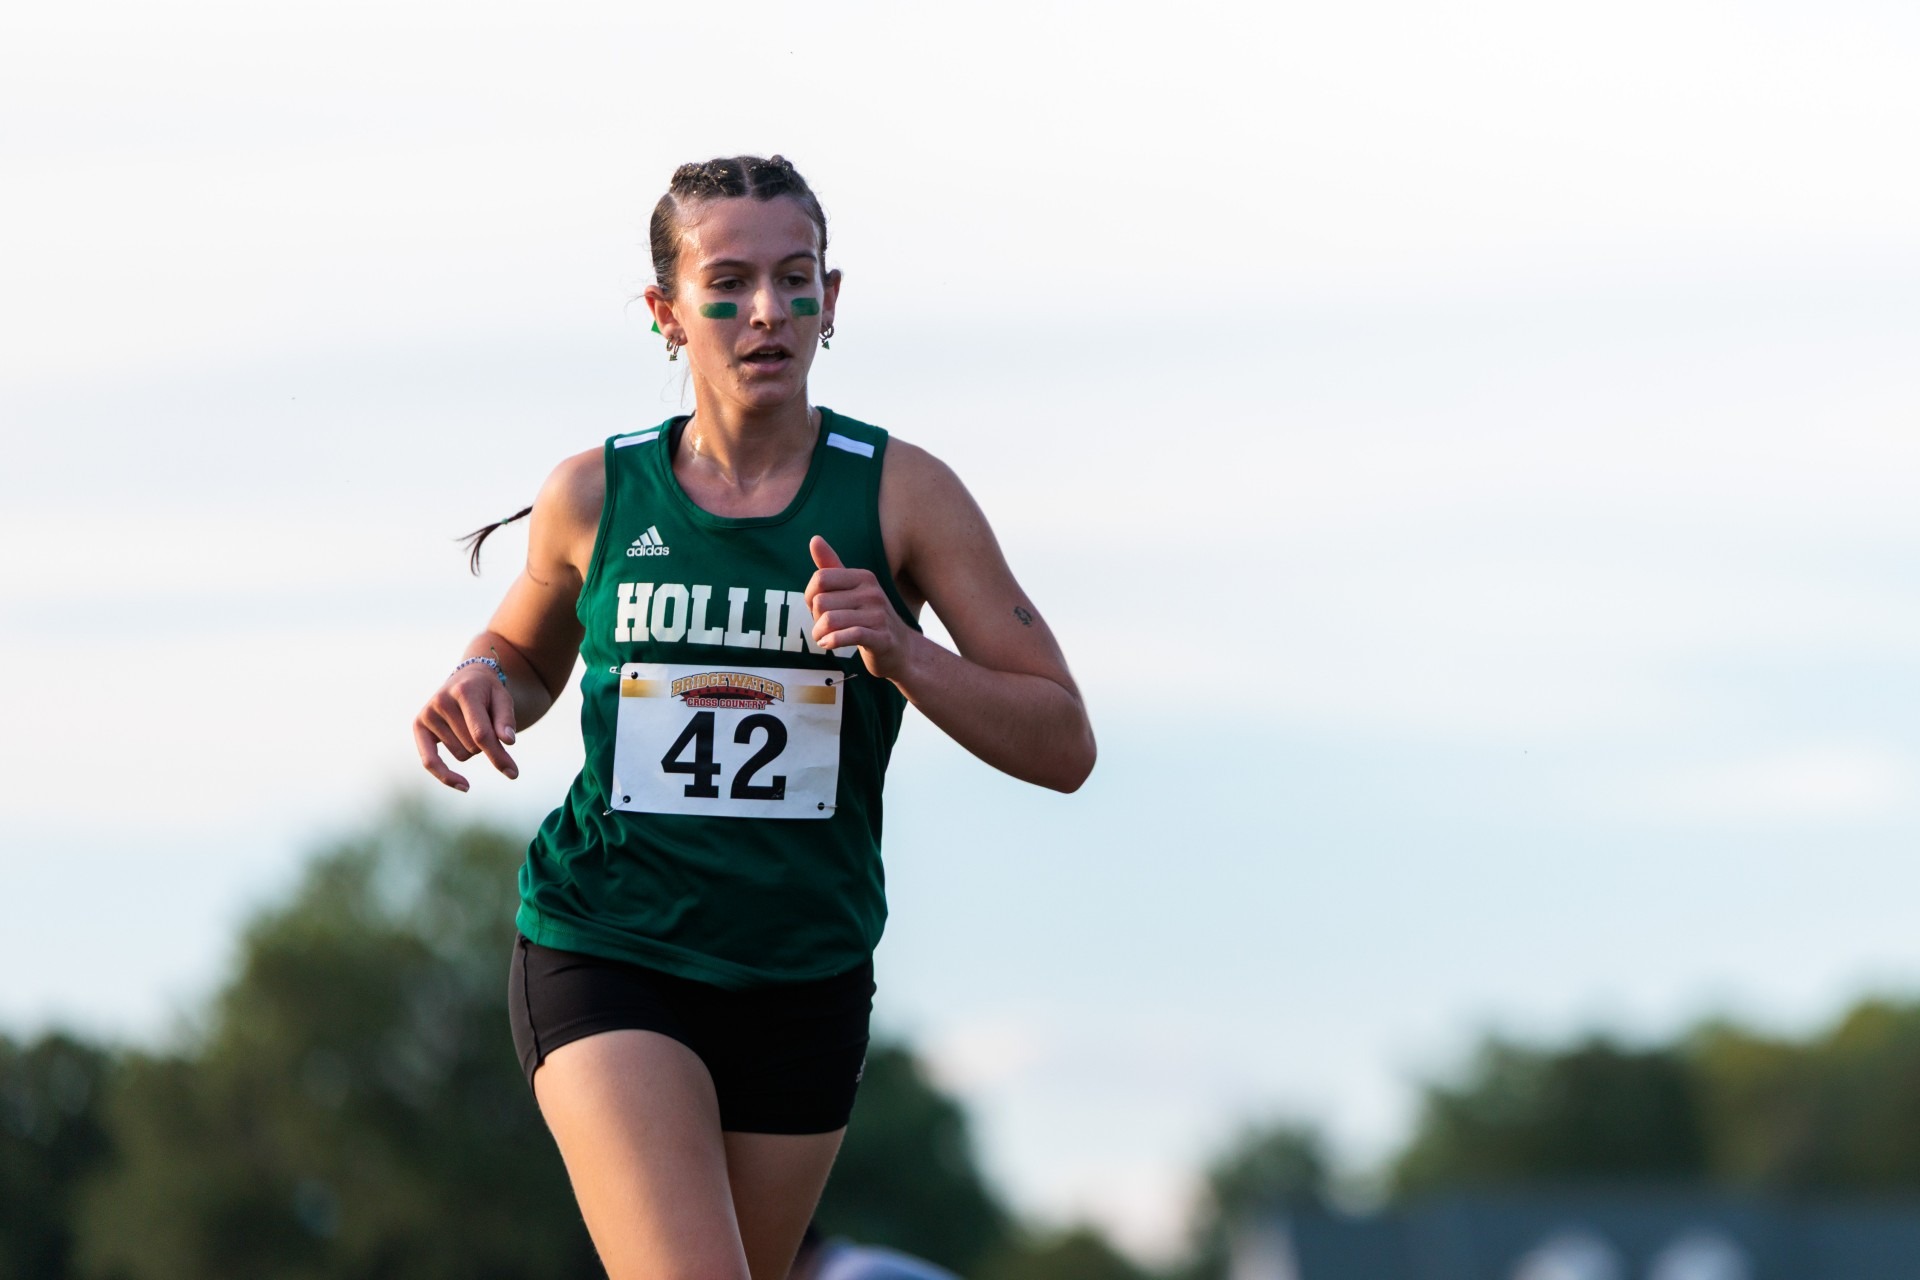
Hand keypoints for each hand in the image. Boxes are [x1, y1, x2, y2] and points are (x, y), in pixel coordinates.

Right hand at [412, 664, 519, 790]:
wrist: (466, 679)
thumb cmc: (488, 692)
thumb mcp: (504, 699)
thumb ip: (506, 719)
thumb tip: (508, 742)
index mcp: (464, 692)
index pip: (481, 734)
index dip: (497, 756)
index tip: (513, 772)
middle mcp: (441, 702)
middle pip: (473, 746)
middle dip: (487, 744)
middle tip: (486, 723)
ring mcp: (427, 714)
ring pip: (461, 755)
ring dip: (473, 748)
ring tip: (471, 724)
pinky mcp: (418, 726)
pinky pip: (430, 761)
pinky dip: (446, 776)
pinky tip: (465, 786)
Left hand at [804, 536, 913, 679]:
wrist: (902, 649)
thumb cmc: (871, 618)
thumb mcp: (853, 590)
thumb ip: (832, 567)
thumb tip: (814, 539)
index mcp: (864, 577)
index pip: (820, 578)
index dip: (810, 595)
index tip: (816, 608)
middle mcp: (873, 592)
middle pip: (821, 602)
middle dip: (815, 618)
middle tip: (823, 627)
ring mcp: (879, 615)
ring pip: (830, 620)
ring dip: (819, 634)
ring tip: (823, 637)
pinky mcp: (881, 638)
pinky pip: (847, 635)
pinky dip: (831, 642)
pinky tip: (828, 644)